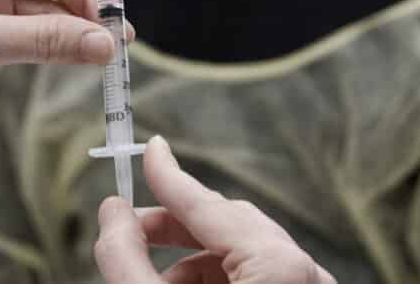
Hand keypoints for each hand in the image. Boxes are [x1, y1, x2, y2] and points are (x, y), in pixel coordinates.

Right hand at [95, 137, 335, 283]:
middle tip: (131, 232)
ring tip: (154, 282)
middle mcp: (306, 276)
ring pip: (244, 254)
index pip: (208, 205)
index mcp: (278, 268)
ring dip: (193, 263)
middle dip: (175, 228)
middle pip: (228, 226)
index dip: (169, 176)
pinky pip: (262, 276)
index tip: (148, 149)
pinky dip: (220, 280)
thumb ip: (124, 257)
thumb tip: (112, 211)